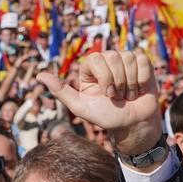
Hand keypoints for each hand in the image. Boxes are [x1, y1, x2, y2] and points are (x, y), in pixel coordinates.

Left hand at [36, 50, 160, 154]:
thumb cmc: (106, 117)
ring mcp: (125, 60)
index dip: (104, 77)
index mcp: (90, 68)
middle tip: (118, 96)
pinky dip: (142, 79)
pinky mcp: (142, 63)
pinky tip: (139, 89)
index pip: (96, 58)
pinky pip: (143, 60)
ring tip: (128, 94)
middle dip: (117, 82)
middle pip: (113, 56)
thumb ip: (61, 91)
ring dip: (131, 83)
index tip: (106, 94)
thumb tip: (39, 76)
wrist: (133, 125)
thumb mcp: (81, 107)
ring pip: (129, 58)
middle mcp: (107, 61)